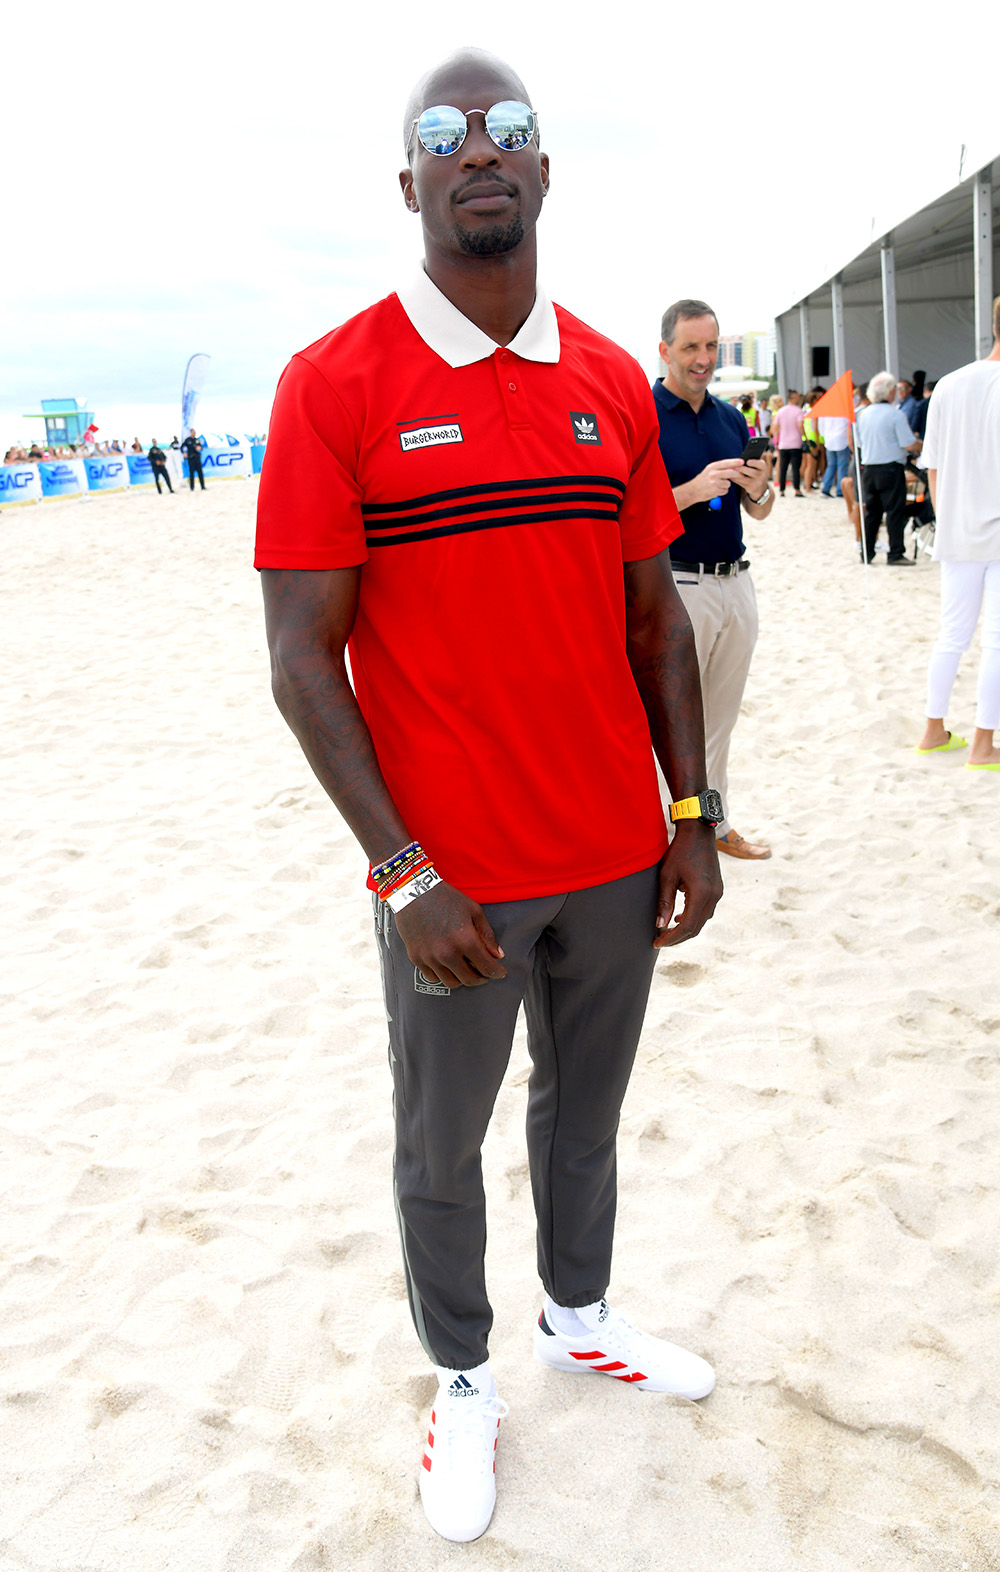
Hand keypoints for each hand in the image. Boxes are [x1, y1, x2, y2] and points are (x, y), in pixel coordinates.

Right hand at [394, 880, 506, 987]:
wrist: (413, 891)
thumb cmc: (445, 898)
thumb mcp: (473, 911)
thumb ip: (487, 935)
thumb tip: (498, 955)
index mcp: (465, 940)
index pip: (487, 967)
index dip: (497, 973)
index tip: (500, 972)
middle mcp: (448, 953)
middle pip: (470, 980)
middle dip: (481, 978)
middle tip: (484, 973)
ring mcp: (430, 957)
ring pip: (451, 983)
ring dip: (462, 979)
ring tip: (465, 969)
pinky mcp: (416, 958)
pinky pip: (433, 977)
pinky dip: (443, 975)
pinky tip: (447, 966)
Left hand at [654, 823, 722, 947]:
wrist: (699, 831)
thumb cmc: (680, 850)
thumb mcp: (667, 875)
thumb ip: (664, 902)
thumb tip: (660, 925)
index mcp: (701, 893)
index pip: (687, 926)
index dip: (671, 938)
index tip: (657, 943)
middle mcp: (713, 896)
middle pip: (696, 927)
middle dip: (678, 937)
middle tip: (660, 939)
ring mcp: (718, 892)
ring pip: (702, 920)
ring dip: (686, 928)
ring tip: (667, 930)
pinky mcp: (717, 888)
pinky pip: (706, 910)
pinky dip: (693, 917)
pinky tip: (680, 916)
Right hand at [694, 459, 743, 503]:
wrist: (693, 490)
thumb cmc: (703, 480)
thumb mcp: (709, 470)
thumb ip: (721, 468)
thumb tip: (734, 467)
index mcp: (712, 467)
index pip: (726, 463)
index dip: (735, 462)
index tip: (742, 461)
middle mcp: (713, 474)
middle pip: (730, 473)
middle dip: (738, 474)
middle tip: (742, 475)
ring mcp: (714, 483)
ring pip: (728, 483)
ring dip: (726, 485)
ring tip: (719, 485)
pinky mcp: (715, 491)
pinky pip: (725, 490)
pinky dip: (723, 491)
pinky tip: (716, 490)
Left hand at [730, 457, 768, 495]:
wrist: (760, 486)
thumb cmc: (756, 471)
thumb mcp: (758, 466)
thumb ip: (752, 462)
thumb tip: (739, 460)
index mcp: (763, 467)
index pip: (760, 464)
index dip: (754, 463)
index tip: (747, 461)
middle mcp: (761, 475)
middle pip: (750, 472)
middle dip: (740, 468)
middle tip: (732, 466)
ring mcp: (756, 483)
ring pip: (743, 478)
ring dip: (735, 474)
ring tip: (729, 470)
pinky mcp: (751, 488)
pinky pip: (740, 483)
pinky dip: (734, 479)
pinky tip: (730, 475)